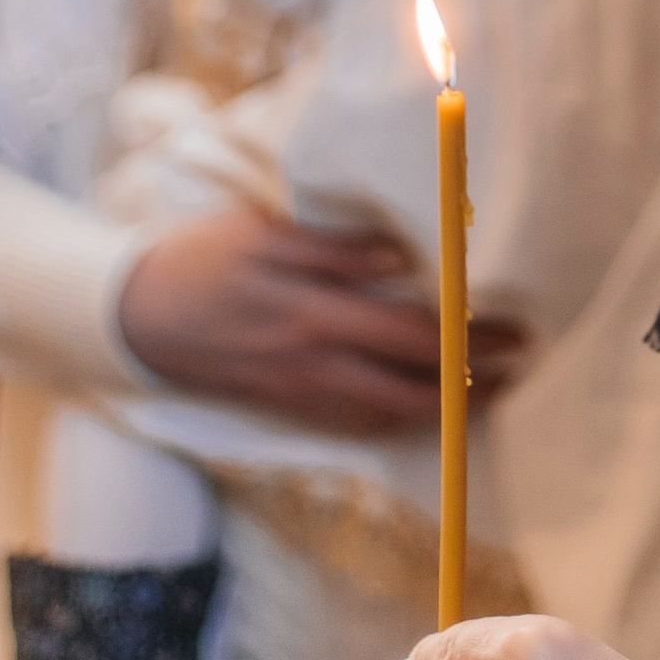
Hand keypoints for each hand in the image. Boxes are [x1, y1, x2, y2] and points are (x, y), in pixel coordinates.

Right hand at [118, 201, 525, 436]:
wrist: (134, 316)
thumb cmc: (203, 257)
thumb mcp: (262, 233)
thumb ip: (334, 248)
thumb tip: (401, 256)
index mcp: (310, 308)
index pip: (407, 330)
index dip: (466, 335)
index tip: (514, 325)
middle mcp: (311, 360)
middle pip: (409, 380)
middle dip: (472, 375)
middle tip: (524, 358)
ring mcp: (299, 392)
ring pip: (386, 414)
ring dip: (445, 408)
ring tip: (494, 391)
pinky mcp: (287, 408)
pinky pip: (354, 427)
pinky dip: (399, 424)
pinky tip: (431, 414)